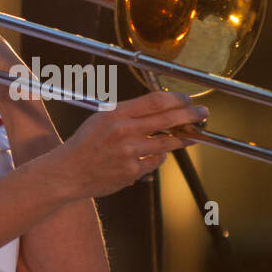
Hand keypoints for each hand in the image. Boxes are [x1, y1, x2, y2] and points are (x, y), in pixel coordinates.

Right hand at [51, 91, 206, 198]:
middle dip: (190, 115)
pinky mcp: (132, 171)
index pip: (155, 101)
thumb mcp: (102, 118)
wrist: (68, 172)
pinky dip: (159, 156)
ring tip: (192, 135)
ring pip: (167, 142)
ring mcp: (129, 153)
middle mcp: (124, 132)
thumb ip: (129, 113)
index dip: (177, 99)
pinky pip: (156, 160)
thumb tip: (161, 108)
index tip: (187, 100)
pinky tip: (158, 153)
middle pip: (167, 119)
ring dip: (183, 137)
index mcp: (116, 114)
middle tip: (203, 113)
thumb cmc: (85, 144)